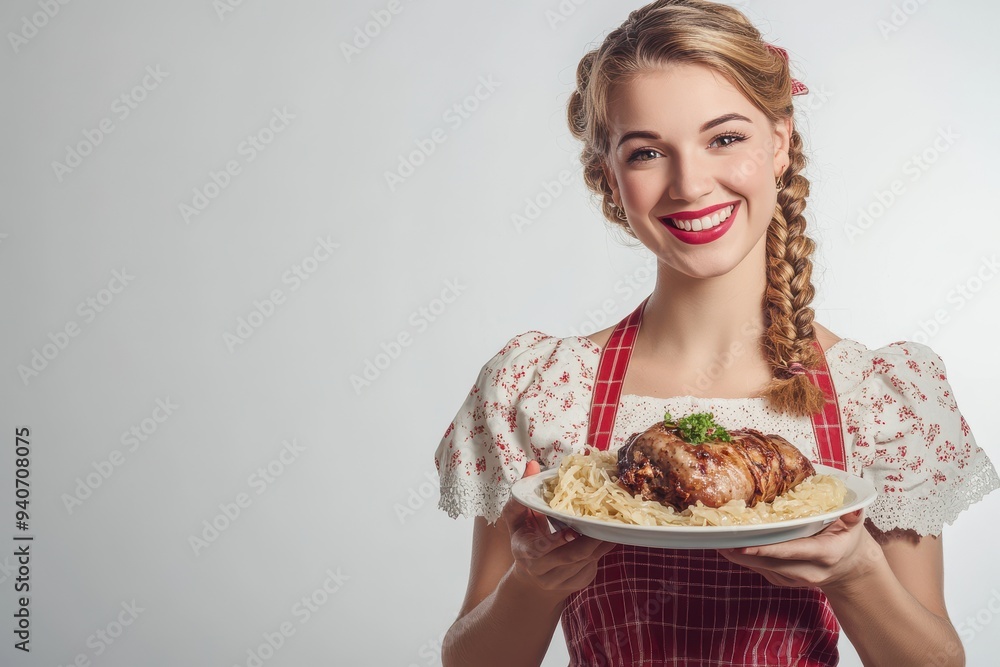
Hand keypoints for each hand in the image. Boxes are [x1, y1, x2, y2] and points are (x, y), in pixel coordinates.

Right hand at [500, 461, 617, 597]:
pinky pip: (593, 566)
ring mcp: (559, 582)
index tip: (572, 530)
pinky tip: (606, 537)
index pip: (540, 550)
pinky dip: (601, 551)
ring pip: (586, 561)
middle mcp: (541, 572)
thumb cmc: (525, 539)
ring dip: (600, 543)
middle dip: (590, 539)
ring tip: (611, 524)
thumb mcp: (518, 518)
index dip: (557, 541)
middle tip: (605, 519)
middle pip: (571, 557)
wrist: (531, 578)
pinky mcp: (576, 585)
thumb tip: (532, 464)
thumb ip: (524, 493)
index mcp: (525, 553)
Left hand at [716, 509, 883, 592]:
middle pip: (770, 562)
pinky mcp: (783, 581)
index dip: (767, 549)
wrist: (849, 571)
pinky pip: (760, 570)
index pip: (792, 551)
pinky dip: (744, 559)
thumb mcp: (854, 527)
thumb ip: (852, 515)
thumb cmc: (847, 541)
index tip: (744, 544)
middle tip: (720, 537)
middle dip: (743, 551)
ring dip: (738, 556)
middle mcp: (808, 571)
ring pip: (762, 568)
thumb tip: (853, 507)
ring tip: (717, 541)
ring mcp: (794, 580)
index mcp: (824, 555)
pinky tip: (727, 547)